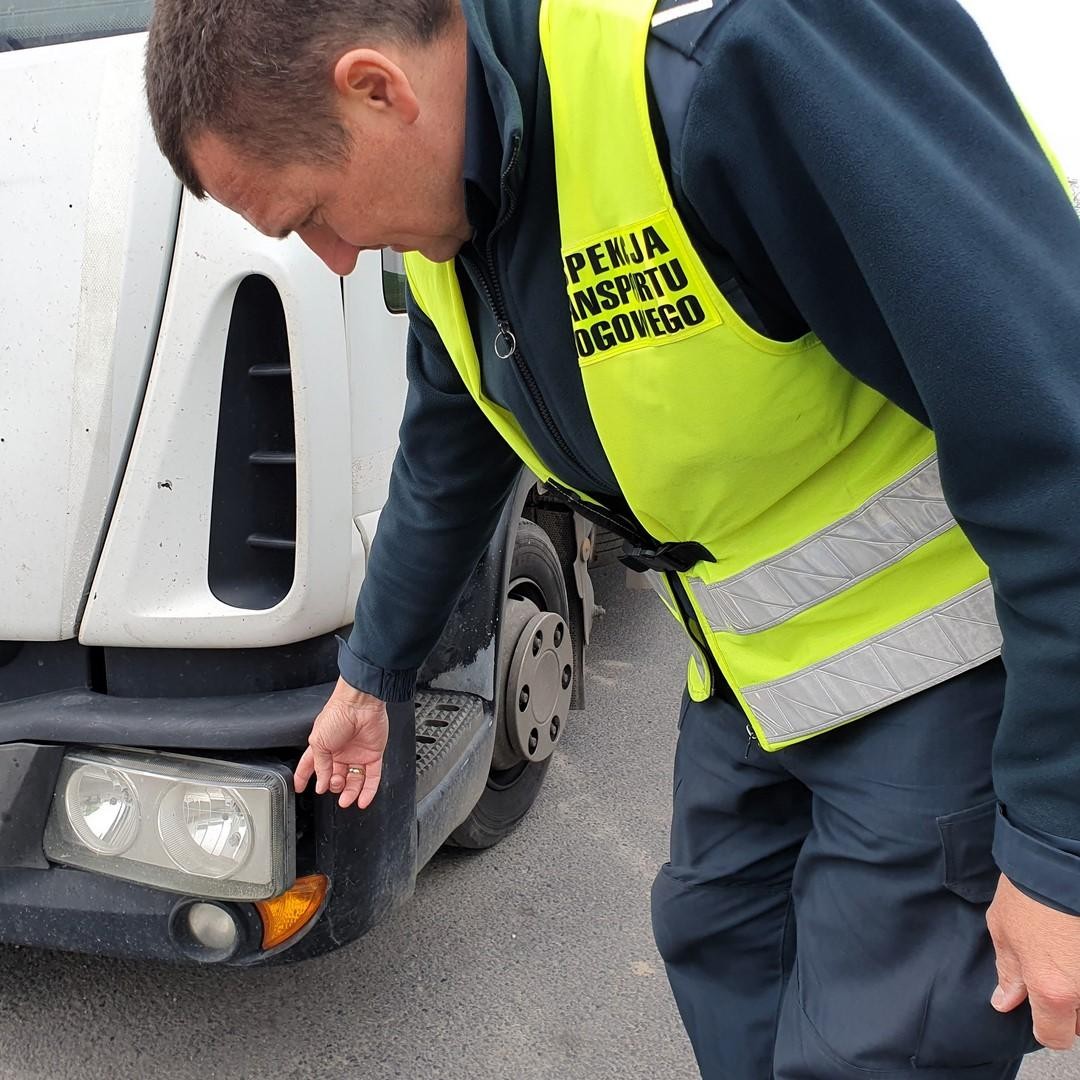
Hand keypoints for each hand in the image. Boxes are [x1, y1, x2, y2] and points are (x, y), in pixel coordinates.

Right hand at [293, 678, 388, 809]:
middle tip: (333, 785)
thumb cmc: (337, 715)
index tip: (300, 788)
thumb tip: (321, 784)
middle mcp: (340, 751)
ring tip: (346, 800)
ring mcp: (357, 754)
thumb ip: (320, 766)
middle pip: (335, 776)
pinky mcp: (373, 754)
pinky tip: (362, 800)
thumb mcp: (318, 742)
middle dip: (333, 786)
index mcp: (323, 746)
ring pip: (354, 780)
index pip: (311, 765)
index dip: (304, 777)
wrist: (360, 704)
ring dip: (350, 793)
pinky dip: (368, 791)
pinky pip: (372, 776)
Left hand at [988, 874, 1079, 1049]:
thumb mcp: (1004, 931)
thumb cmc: (1028, 891)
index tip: (1039, 1011)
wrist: (1059, 859)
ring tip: (1066, 956)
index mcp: (1053, 990)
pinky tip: (1074, 945)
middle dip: (1069, 1008)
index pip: (1054, 1036)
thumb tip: (1005, 1002)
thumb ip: (1009, 973)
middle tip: (1055, 978)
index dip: (1044, 1026)